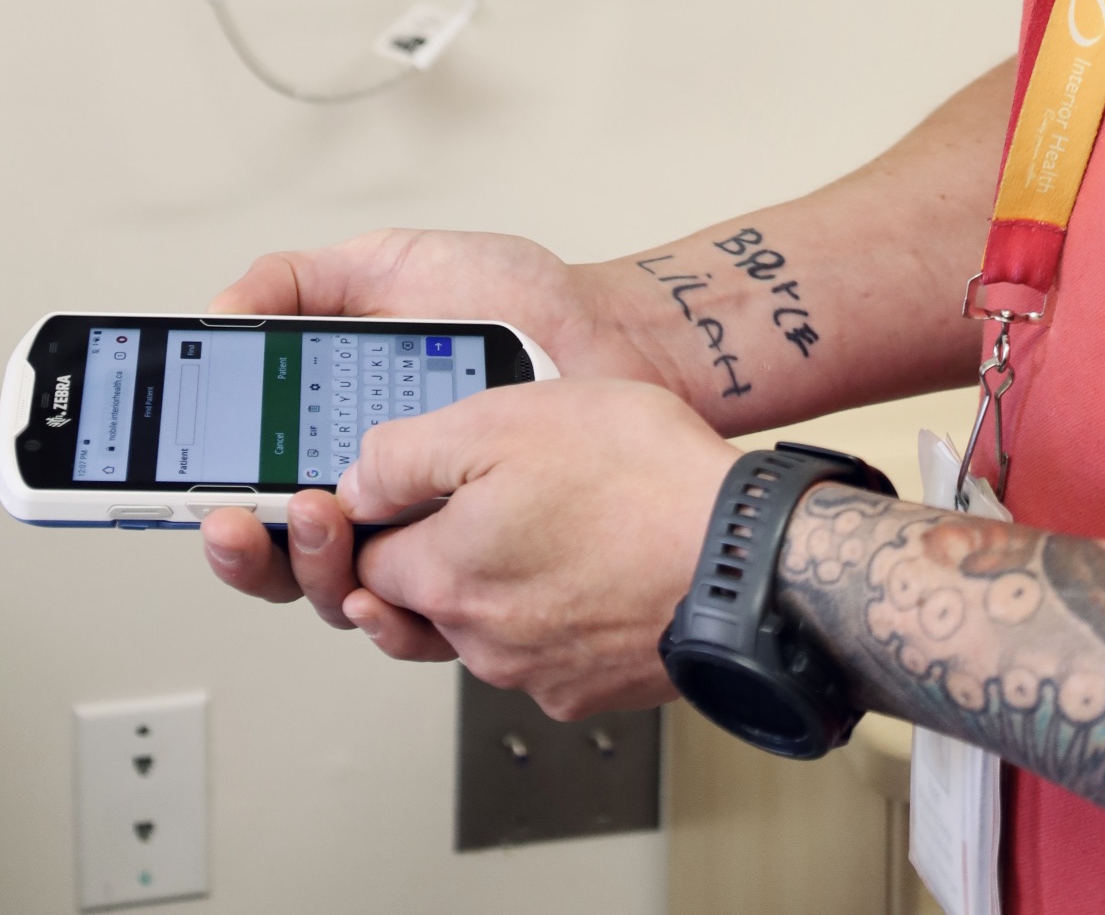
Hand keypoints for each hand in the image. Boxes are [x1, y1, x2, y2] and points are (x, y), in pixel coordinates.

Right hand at [202, 227, 679, 628]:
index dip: (211, 497)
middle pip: (281, 552)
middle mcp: (374, 491)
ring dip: (306, 568)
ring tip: (314, 517)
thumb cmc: (511, 300)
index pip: (254, 483)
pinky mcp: (481, 567)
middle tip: (238, 518)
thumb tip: (220, 312)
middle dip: (244, 548)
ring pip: (338, 591)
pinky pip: (421, 620)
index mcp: (336, 428)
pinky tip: (372, 585)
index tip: (192, 491)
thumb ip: (301, 281)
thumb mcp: (391, 265)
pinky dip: (386, 616)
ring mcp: (426, 532)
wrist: (607, 331)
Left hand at [335, 377, 736, 717]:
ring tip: (530, 518)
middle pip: (412, 604)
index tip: (371, 497)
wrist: (750, 556)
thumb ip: (406, 453)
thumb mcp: (504, 419)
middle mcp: (483, 641)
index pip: (359, 562)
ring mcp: (540, 672)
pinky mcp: (593, 685)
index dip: (359, 523)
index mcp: (447, 575)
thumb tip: (354, 484)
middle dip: (419, 555)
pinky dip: (549, 608)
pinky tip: (580, 556)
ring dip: (489, 581)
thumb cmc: (643, 481)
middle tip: (458, 500)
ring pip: (480, 628)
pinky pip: (544, 648)